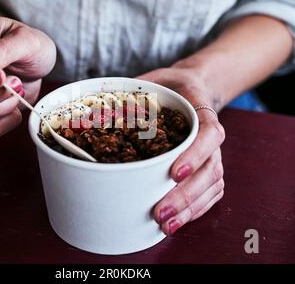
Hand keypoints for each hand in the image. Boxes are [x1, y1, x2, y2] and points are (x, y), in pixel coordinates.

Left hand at [137, 67, 224, 235]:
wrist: (192, 89)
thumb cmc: (170, 87)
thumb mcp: (154, 79)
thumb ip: (132, 90)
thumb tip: (93, 103)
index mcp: (201, 112)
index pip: (208, 134)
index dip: (194, 155)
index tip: (173, 173)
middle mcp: (211, 138)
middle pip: (210, 169)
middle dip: (186, 195)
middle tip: (160, 214)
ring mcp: (213, 155)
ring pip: (212, 185)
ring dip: (191, 209)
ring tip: (166, 226)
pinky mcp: (210, 167)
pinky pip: (212, 192)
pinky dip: (197, 209)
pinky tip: (178, 221)